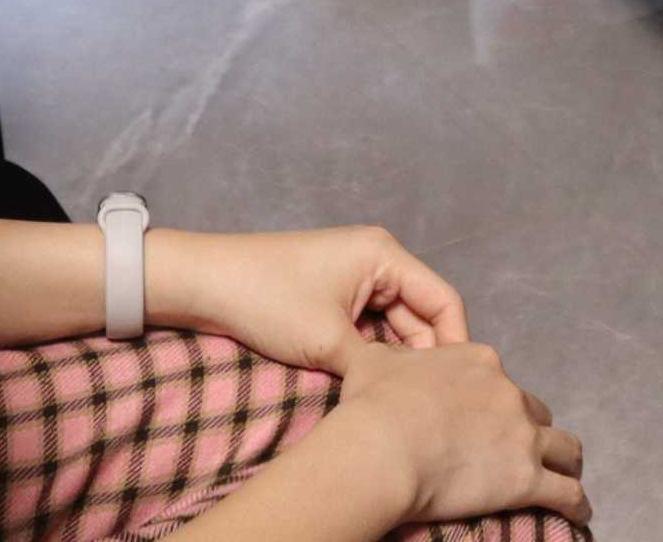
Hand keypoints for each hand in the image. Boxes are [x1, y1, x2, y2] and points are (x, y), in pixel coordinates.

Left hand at [151, 224, 462, 374]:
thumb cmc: (268, 300)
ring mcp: (357, 277)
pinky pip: (372, 327)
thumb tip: (410, 396)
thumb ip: (378, 368)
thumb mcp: (328, 341)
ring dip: (398, 360)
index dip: (454, 345)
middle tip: (428, 406)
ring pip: (397, 326)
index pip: (443, 301)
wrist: (207, 285)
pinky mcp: (338, 295)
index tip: (455, 391)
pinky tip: (374, 385)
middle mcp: (379, 260)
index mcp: (385, 255)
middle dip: (425, 358)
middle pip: (422, 315)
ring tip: (401, 401)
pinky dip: (375, 354)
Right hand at [322, 340, 590, 530]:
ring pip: (564, 446)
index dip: (494, 398)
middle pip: (534, 410)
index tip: (485, 415)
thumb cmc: (373, 406)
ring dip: (566, 459)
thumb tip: (387, 357)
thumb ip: (393, 356)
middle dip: (530, 427)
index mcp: (477, 361)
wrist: (383, 447)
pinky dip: (576, 501)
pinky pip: (566, 491)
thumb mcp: (375, 361)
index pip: (498, 378)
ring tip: (567, 472)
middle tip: (521, 446)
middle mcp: (507, 392)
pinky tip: (580, 510)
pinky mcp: (527, 479)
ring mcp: (521, 436)